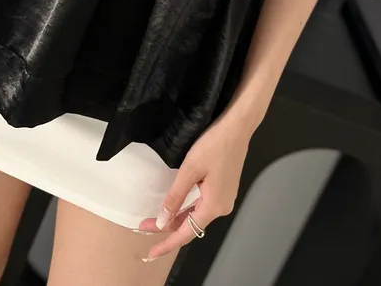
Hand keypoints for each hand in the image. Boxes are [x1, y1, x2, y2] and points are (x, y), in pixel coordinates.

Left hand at [136, 111, 253, 261]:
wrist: (238, 126)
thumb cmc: (214, 145)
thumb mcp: (190, 170)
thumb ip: (175, 198)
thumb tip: (162, 222)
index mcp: (214, 206)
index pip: (186, 233)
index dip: (166, 244)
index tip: (149, 253)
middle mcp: (222, 207)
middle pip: (191, 225)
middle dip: (167, 228)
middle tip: (143, 225)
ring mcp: (225, 198)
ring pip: (196, 215)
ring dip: (176, 218)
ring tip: (154, 218)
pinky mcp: (224, 189)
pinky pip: (202, 206)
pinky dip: (187, 209)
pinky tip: (175, 207)